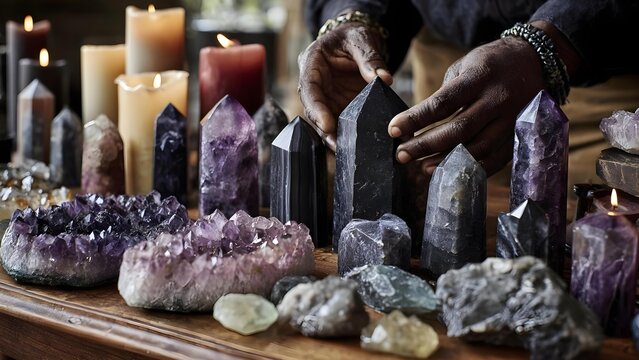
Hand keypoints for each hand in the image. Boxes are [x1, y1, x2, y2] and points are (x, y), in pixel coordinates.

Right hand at [298, 22, 391, 150]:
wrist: (357, 41)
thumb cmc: (353, 36)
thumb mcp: (361, 39)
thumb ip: (370, 58)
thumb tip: (384, 79)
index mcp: (312, 64)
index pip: (308, 89)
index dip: (316, 109)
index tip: (327, 126)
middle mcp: (315, 85)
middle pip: (314, 111)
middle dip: (325, 131)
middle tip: (338, 147)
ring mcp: (326, 98)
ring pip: (326, 122)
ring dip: (335, 138)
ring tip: (348, 153)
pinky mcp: (338, 107)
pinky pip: (341, 124)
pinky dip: (349, 135)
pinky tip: (359, 147)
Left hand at [388, 36, 544, 175]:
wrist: (535, 61)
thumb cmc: (490, 64)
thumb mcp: (465, 66)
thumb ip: (445, 94)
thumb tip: (417, 124)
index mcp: (480, 77)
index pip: (442, 103)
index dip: (415, 119)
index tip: (393, 130)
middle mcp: (497, 100)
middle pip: (458, 130)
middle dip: (425, 145)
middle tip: (401, 155)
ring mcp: (512, 120)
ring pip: (476, 149)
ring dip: (445, 162)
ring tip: (421, 166)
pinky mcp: (519, 136)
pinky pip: (494, 160)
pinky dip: (470, 168)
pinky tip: (449, 170)